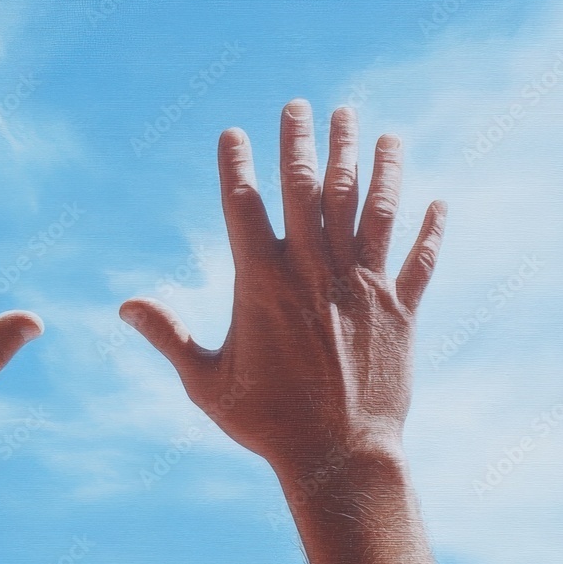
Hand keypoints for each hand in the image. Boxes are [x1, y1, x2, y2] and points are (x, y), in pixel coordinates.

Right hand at [120, 99, 445, 486]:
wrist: (339, 459)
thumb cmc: (266, 423)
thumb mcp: (204, 381)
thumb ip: (167, 335)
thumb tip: (124, 305)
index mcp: (263, 284)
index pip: (245, 206)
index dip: (236, 164)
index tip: (232, 133)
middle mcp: (315, 273)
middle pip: (311, 189)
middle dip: (303, 141)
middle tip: (302, 104)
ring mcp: (363, 287)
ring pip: (369, 208)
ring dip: (370, 162)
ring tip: (368, 124)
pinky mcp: (401, 311)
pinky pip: (419, 259)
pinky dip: (430, 229)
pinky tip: (437, 200)